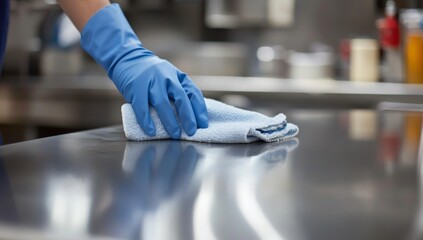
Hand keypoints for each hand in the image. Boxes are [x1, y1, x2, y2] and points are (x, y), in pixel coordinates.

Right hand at [80, 4, 207, 138]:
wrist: (128, 58)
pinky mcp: (135, 88)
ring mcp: (151, 82)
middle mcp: (167, 77)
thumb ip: (179, 91)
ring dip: (170, 121)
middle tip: (191, 132)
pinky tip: (151, 131)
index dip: (200, 110)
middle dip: (188, 117)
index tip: (203, 125)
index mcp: (177, 76)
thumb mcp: (170, 77)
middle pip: (181, 98)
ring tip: (175, 135)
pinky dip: (147, 121)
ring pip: (163, 103)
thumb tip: (192, 116)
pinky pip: (142, 107)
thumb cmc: (152, 74)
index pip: (193, 93)